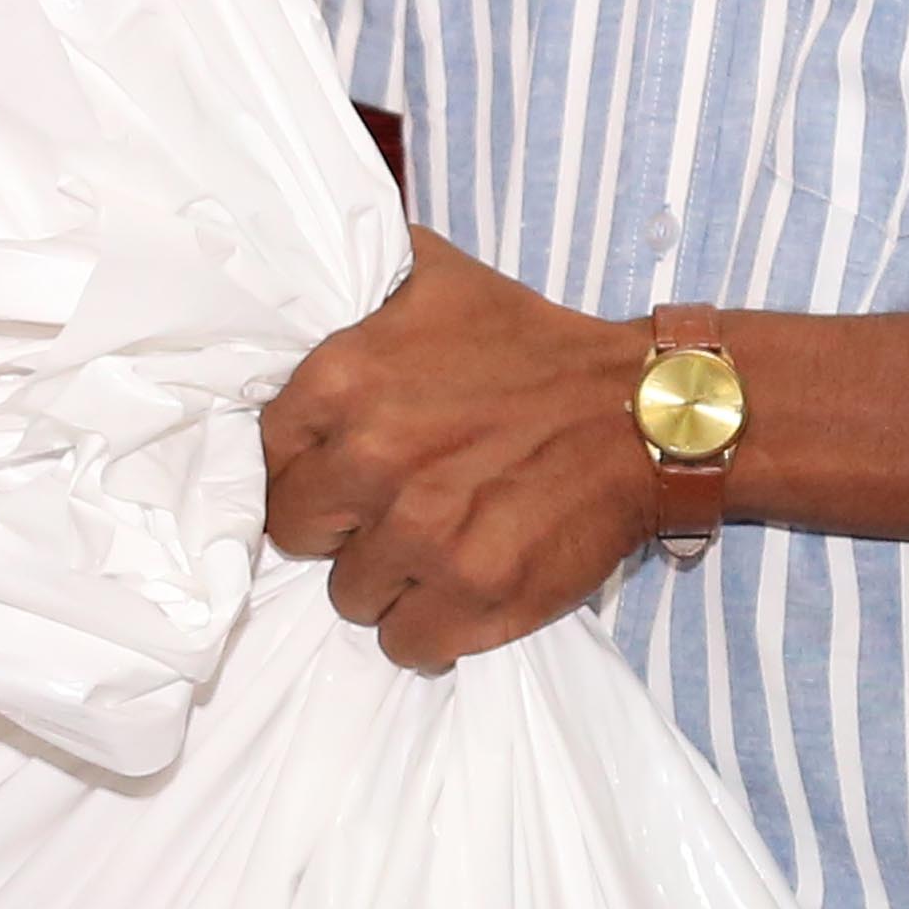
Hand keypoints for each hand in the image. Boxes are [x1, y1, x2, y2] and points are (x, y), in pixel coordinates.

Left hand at [257, 228, 659, 666]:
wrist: (641, 412)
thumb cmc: (531, 346)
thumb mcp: (434, 276)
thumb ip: (355, 279)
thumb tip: (294, 265)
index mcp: (343, 381)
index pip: (267, 457)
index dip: (306, 465)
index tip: (344, 467)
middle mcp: (372, 460)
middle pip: (298, 534)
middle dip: (339, 526)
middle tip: (390, 507)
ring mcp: (423, 536)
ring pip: (349, 596)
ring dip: (386, 579)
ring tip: (434, 543)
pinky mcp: (475, 595)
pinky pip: (405, 643)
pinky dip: (429, 625)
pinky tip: (460, 584)